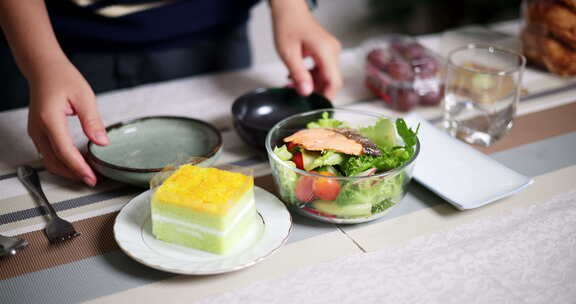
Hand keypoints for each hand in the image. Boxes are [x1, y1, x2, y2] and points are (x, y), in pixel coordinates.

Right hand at [27, 60, 107, 185]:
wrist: (43, 69)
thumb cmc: (62, 78)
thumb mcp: (84, 96)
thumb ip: (93, 121)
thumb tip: (102, 142)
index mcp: (50, 119)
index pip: (64, 151)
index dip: (79, 168)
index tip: (92, 178)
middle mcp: (39, 128)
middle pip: (55, 161)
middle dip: (74, 174)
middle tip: (94, 179)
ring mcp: (36, 132)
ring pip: (50, 160)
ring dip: (69, 170)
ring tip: (89, 172)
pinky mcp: (38, 133)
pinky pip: (49, 153)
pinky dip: (63, 161)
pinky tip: (79, 161)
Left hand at [271, 0, 341, 99]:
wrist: (289, 10)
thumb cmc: (288, 25)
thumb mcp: (288, 54)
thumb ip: (299, 75)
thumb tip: (307, 93)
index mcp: (326, 51)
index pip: (334, 82)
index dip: (326, 97)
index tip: (315, 107)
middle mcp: (333, 51)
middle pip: (330, 81)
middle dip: (315, 91)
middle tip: (296, 95)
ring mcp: (331, 51)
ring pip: (326, 77)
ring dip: (311, 84)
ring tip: (292, 85)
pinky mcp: (327, 52)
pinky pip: (323, 70)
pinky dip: (311, 76)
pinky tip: (297, 77)